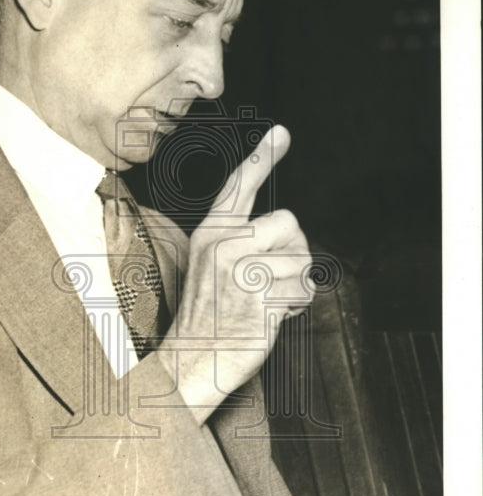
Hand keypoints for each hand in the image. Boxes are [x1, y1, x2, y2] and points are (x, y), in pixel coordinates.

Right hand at [157, 125, 312, 423]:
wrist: (194, 361)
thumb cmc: (211, 318)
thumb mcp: (216, 270)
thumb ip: (243, 244)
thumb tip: (288, 231)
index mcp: (211, 234)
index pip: (240, 187)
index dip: (262, 158)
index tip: (282, 134)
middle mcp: (223, 246)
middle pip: (289, 223)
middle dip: (293, 253)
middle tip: (272, 280)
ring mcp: (239, 271)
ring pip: (301, 261)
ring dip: (296, 287)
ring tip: (268, 303)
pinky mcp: (258, 298)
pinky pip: (302, 291)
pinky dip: (296, 307)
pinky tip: (272, 317)